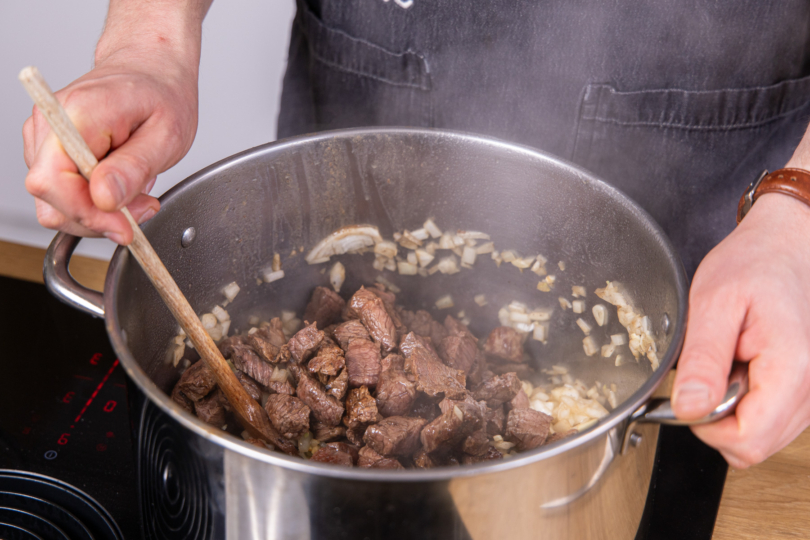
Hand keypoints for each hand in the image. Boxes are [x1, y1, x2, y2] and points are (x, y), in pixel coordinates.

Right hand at [22, 1, 208, 244]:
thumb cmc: (161, 94)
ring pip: (56, 204)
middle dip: (99, 218)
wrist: (151, 69)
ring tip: (137, 194)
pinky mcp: (51, 153)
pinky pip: (64, 196)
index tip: (125, 226)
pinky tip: (121, 188)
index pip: (53, 182)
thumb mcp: (166, 134)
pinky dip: (94, 203)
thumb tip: (103, 197)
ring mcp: (45, 140)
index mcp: (76, 115)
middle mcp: (50, 126)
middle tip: (143, 207)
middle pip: (51, 200)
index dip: (87, 214)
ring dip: (99, 213)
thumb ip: (133, 167)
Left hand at [672, 191, 809, 468]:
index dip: (706, 427)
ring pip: (764, 436)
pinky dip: (748, 402)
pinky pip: (773, 419)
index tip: (691, 395)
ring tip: (727, 362)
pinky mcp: (806, 389)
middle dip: (718, 420)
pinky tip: (741, 367)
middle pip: (756, 446)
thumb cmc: (752, 264)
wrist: (784, 245)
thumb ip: (702, 361)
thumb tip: (689, 409)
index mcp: (791, 367)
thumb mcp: (712, 303)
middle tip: (708, 372)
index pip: (747, 440)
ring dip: (733, 410)